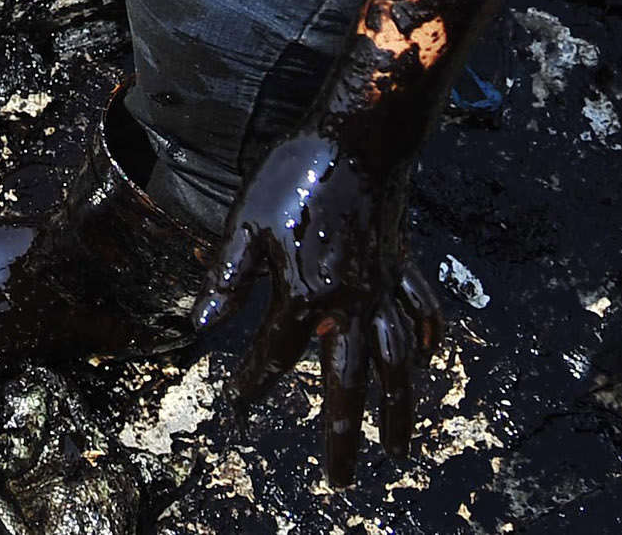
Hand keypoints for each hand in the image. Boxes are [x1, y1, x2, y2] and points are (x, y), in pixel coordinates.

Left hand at [198, 133, 444, 486]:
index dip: (252, 383)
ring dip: (398, 411)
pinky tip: (424, 364)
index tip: (237, 406)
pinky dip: (425, 344)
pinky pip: (420, 316)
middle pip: (348, 385)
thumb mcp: (244, 225)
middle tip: (341, 482)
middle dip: (342, 437)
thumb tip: (196, 329)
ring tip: (399, 450)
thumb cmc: (293, 177)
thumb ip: (224, 282)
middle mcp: (350, 304)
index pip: (273, 356)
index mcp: (304, 295)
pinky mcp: (403, 268)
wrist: (357, 138)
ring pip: (397, 365)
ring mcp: (383, 290)